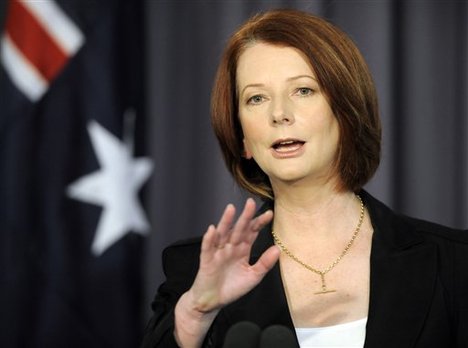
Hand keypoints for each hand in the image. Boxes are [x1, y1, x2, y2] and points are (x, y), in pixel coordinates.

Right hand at [189, 198, 279, 312]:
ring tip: (231, 209)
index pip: (251, 232)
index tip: (270, 214)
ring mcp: (218, 252)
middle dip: (245, 217)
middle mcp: (230, 247)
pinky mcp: (207, 260)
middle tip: (251, 203)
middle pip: (238, 229)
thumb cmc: (232, 288)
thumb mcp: (253, 277)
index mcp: (242, 249)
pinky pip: (208, 248)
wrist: (212, 302)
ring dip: (225, 221)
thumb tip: (278, 249)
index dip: (259, 223)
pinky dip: (209, 239)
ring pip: (222, 234)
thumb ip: (265, 263)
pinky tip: (212, 229)